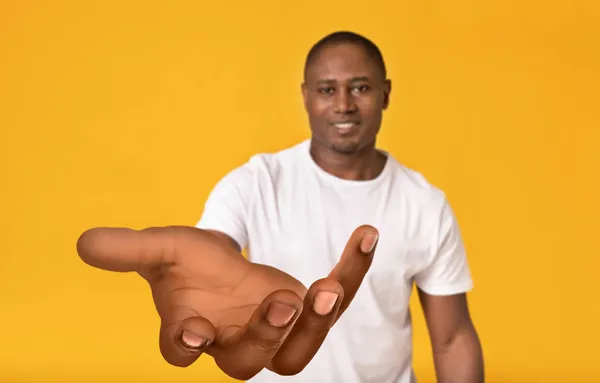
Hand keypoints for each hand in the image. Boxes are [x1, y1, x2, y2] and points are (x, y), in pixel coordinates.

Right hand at [76, 225, 378, 379]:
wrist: (220, 265)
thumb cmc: (188, 264)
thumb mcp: (163, 248)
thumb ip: (128, 249)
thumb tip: (83, 242)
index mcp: (190, 331)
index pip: (183, 351)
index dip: (186, 346)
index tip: (194, 332)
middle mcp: (233, 342)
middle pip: (250, 360)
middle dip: (267, 335)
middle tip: (286, 299)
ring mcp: (274, 332)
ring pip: (298, 349)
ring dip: (317, 321)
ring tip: (330, 285)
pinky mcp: (306, 310)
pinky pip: (332, 298)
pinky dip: (350, 271)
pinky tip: (365, 235)